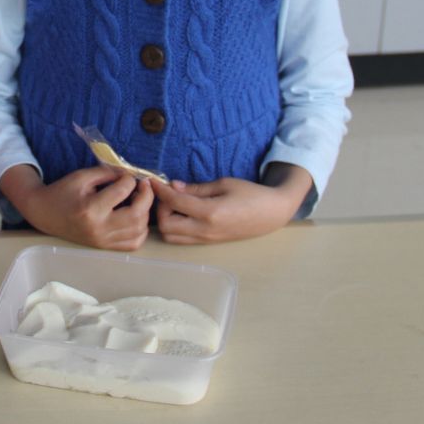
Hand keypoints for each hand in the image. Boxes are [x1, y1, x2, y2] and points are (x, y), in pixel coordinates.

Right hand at [0, 164, 153, 251]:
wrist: (45, 213)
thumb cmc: (62, 192)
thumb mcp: (82, 176)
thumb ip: (108, 172)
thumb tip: (130, 174)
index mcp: (90, 209)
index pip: (122, 192)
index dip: (129, 179)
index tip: (127, 175)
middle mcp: (99, 228)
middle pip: (137, 215)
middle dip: (146, 197)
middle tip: (144, 186)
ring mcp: (102, 241)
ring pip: (139, 231)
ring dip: (145, 213)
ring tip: (139, 200)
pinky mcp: (104, 247)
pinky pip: (132, 244)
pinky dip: (140, 231)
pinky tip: (136, 218)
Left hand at [152, 163, 312, 244]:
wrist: (271, 214)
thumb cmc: (250, 194)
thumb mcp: (223, 184)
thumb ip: (196, 188)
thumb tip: (173, 187)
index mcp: (209, 212)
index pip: (174, 203)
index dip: (160, 190)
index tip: (152, 180)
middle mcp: (205, 230)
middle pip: (166, 226)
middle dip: (161, 208)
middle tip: (167, 194)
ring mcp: (206, 240)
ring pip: (171, 237)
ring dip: (166, 220)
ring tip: (174, 204)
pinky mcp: (208, 243)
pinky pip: (183, 239)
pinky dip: (175, 227)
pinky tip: (182, 212)